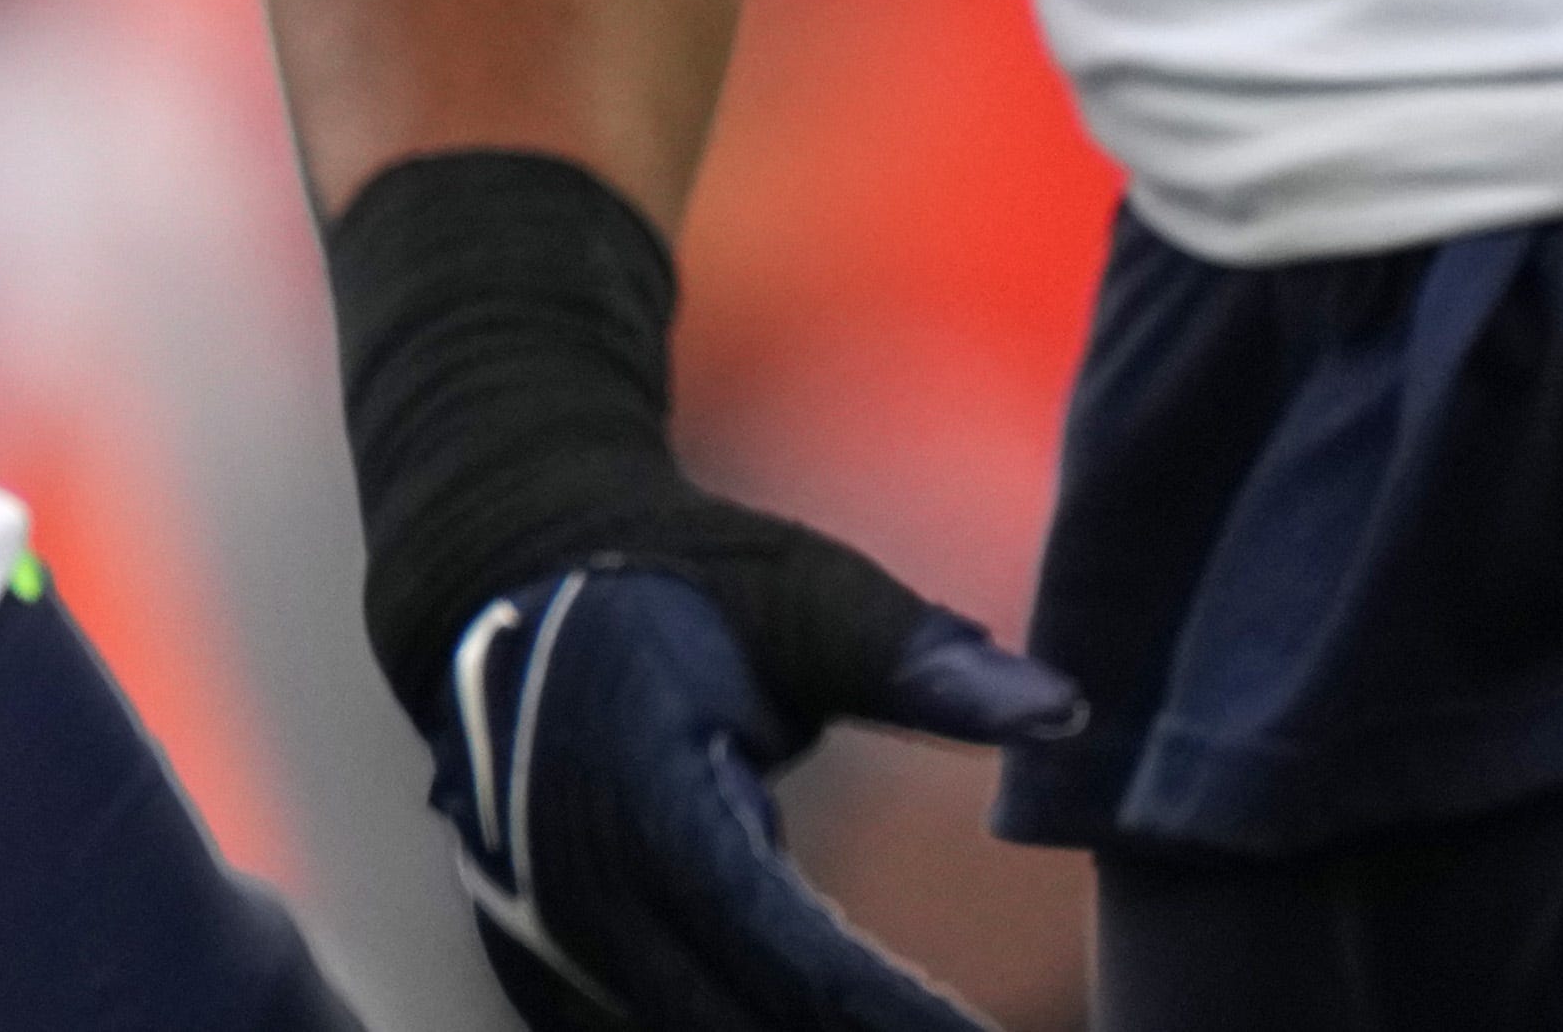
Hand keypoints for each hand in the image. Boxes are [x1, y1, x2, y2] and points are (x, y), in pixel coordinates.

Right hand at [437, 568, 1069, 1031]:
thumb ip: (918, 660)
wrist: (502, 575)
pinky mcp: (539, 967)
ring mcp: (544, 940)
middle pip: (744, 1027)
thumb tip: (1060, 709)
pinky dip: (736, 1029)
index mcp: (644, 797)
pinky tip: (825, 1026)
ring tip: (923, 1031)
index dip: (900, 1019)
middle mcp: (580, 891)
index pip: (793, 954)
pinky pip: (641, 1031)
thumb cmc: (672, 577)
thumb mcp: (797, 593)